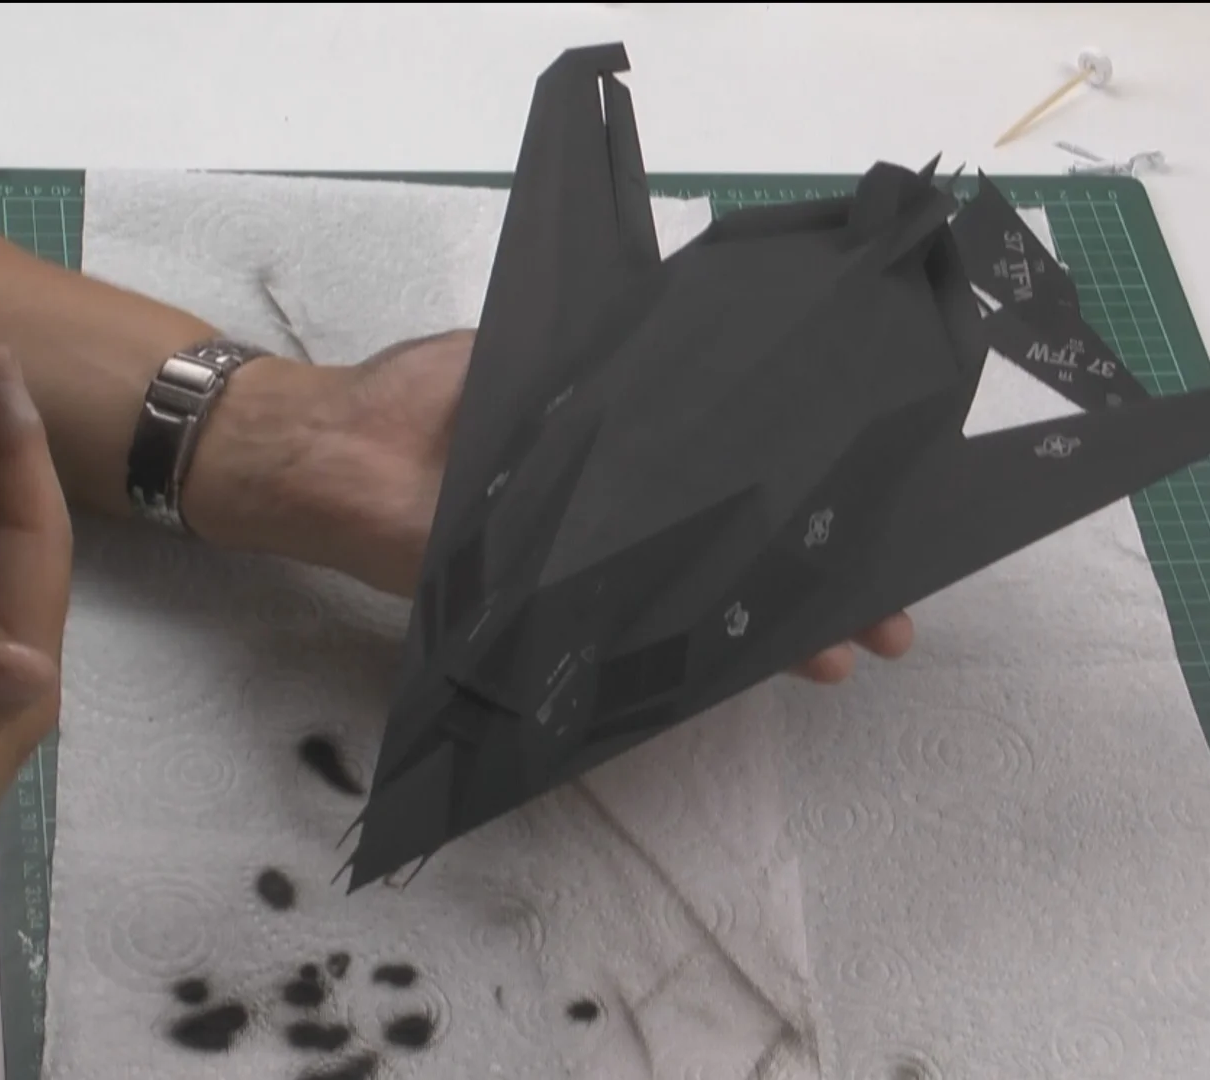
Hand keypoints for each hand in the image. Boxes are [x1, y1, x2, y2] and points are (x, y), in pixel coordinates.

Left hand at [199, 332, 912, 682]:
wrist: (327, 452)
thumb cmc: (423, 396)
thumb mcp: (534, 360)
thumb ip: (605, 371)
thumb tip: (704, 354)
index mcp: (626, 457)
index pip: (739, 483)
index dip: (809, 506)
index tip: (874, 522)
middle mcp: (618, 522)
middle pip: (736, 557)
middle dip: (814, 587)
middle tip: (882, 622)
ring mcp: (586, 573)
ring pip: (697, 609)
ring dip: (768, 633)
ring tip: (835, 652)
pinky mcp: (541, 613)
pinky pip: (622, 640)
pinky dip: (678, 657)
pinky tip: (734, 671)